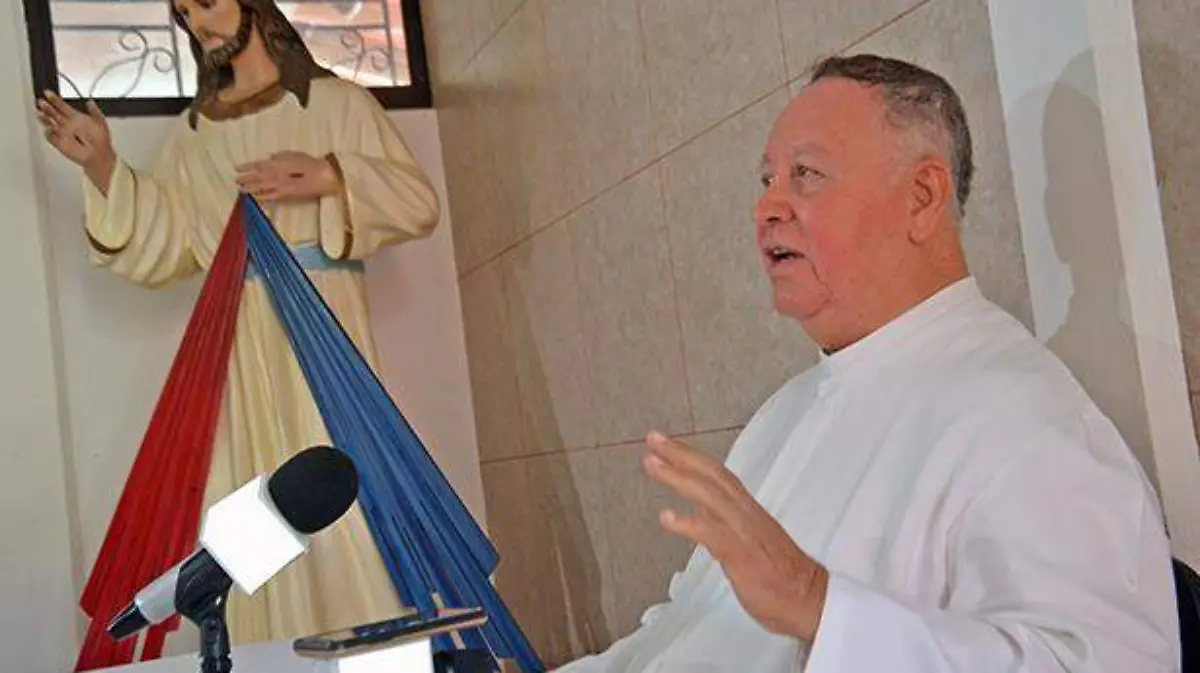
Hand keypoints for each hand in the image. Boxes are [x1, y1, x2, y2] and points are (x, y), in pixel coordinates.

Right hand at [36, 92, 114, 188]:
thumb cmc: (101, 140)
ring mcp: (62, 133)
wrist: (100, 155)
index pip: (62, 106)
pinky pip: (50, 137)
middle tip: (41, 102)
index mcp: (75, 117)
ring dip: (44, 118)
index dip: (55, 99)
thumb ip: (95, 112)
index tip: (47, 93)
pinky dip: (49, 133)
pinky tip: (50, 128)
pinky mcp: (59, 143)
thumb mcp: (101, 123)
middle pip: (53, 113)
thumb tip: (90, 101)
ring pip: (49, 123)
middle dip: (47, 108)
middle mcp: (67, 124)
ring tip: (40, 113)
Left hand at [236, 152, 337, 201]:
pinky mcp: (289, 195)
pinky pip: (273, 196)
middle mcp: (280, 174)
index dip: (248, 167)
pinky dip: (263, 196)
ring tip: (241, 190)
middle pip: (259, 176)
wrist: (329, 175)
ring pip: (263, 187)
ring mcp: (284, 186)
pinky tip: (255, 198)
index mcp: (281, 163)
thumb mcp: (297, 155)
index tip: (237, 168)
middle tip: (235, 180)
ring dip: (251, 188)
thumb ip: (283, 156)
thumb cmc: (315, 163)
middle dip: (247, 178)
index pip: (260, 165)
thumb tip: (270, 157)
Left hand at [643, 431, 827, 641]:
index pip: (716, 473)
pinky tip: (666, 518)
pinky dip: (689, 523)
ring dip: (679, 477)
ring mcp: (745, 531)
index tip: (664, 443)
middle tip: (653, 438)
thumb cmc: (780, 575)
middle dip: (681, 454)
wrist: (810, 600)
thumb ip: (722, 521)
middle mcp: (746, 513)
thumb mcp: (746, 539)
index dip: (690, 456)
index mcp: (746, 509)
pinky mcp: (743, 554)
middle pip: (712, 474)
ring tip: (652, 464)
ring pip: (711, 495)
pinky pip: (713, 533)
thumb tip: (698, 508)